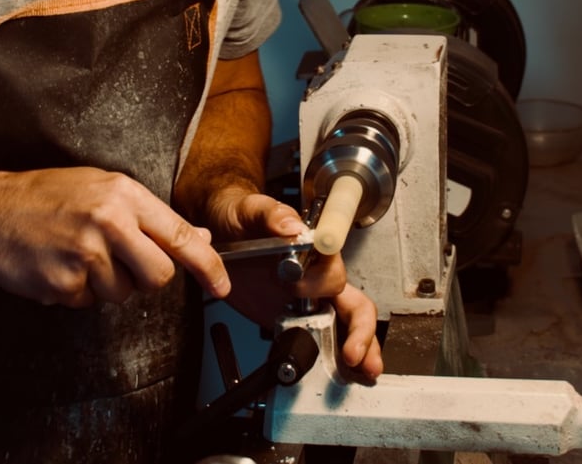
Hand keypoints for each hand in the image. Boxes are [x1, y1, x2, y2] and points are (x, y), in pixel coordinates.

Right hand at [0, 167, 231, 307]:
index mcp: (124, 196)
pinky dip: (79, 291)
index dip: (207, 265)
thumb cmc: (50, 195)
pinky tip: (61, 265)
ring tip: (80, 255)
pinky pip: (89, 303)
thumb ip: (152, 216)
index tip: (222, 285)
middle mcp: (109, 224)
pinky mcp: (63, 284)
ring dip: (107, 284)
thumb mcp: (105, 189)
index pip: (180, 236)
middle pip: (158, 276)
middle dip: (147, 278)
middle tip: (122, 262)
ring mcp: (85, 256)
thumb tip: (197, 238)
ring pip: (123, 294)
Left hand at [208, 189, 382, 377]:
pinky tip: (340, 373)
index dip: (330, 286)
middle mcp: (315, 274)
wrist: (219, 230)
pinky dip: (333, 357)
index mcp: (312, 248)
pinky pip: (318, 338)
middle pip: (353, 303)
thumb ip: (271, 214)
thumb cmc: (239, 215)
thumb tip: (292, 226)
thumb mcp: (250, 209)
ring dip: (359, 348)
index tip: (321, 296)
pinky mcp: (291, 316)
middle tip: (353, 352)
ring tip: (362, 370)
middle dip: (359, 330)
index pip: (335, 268)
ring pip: (344, 324)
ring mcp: (307, 298)